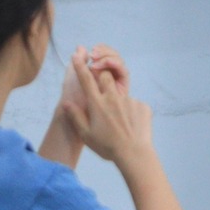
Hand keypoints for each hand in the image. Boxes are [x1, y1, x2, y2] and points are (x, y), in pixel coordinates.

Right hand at [66, 48, 156, 167]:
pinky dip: (131, 113)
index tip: (76, 56)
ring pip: (121, 95)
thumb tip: (66, 103)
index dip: (80, 67)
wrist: (134, 154)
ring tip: (120, 125)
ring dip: (118, 104)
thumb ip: (76, 117)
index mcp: (98, 104)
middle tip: (102, 95)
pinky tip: (132, 128)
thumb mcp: (86, 135)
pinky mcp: (142, 106)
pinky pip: (135, 106)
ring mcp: (129, 100)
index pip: (86, 80)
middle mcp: (113, 97)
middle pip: (106, 77)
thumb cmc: (107, 147)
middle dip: (103, 78)